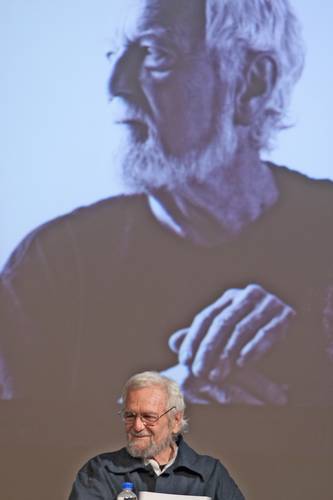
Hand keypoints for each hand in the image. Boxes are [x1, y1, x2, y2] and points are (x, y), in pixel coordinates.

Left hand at [168, 284, 294, 403]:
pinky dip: (253, 348)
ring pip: (241, 329)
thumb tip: (173, 341)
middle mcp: (247, 295)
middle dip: (208, 349)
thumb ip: (201, 336)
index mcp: (229, 298)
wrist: (293, 331)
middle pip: (221, 323)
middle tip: (199, 372)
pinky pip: (266, 332)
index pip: (205, 317)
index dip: (193, 340)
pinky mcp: (286, 314)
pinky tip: (242, 365)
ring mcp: (268, 302)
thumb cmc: (253, 334)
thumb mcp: (226, 335)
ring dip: (227, 354)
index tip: (185, 361)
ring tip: (217, 375)